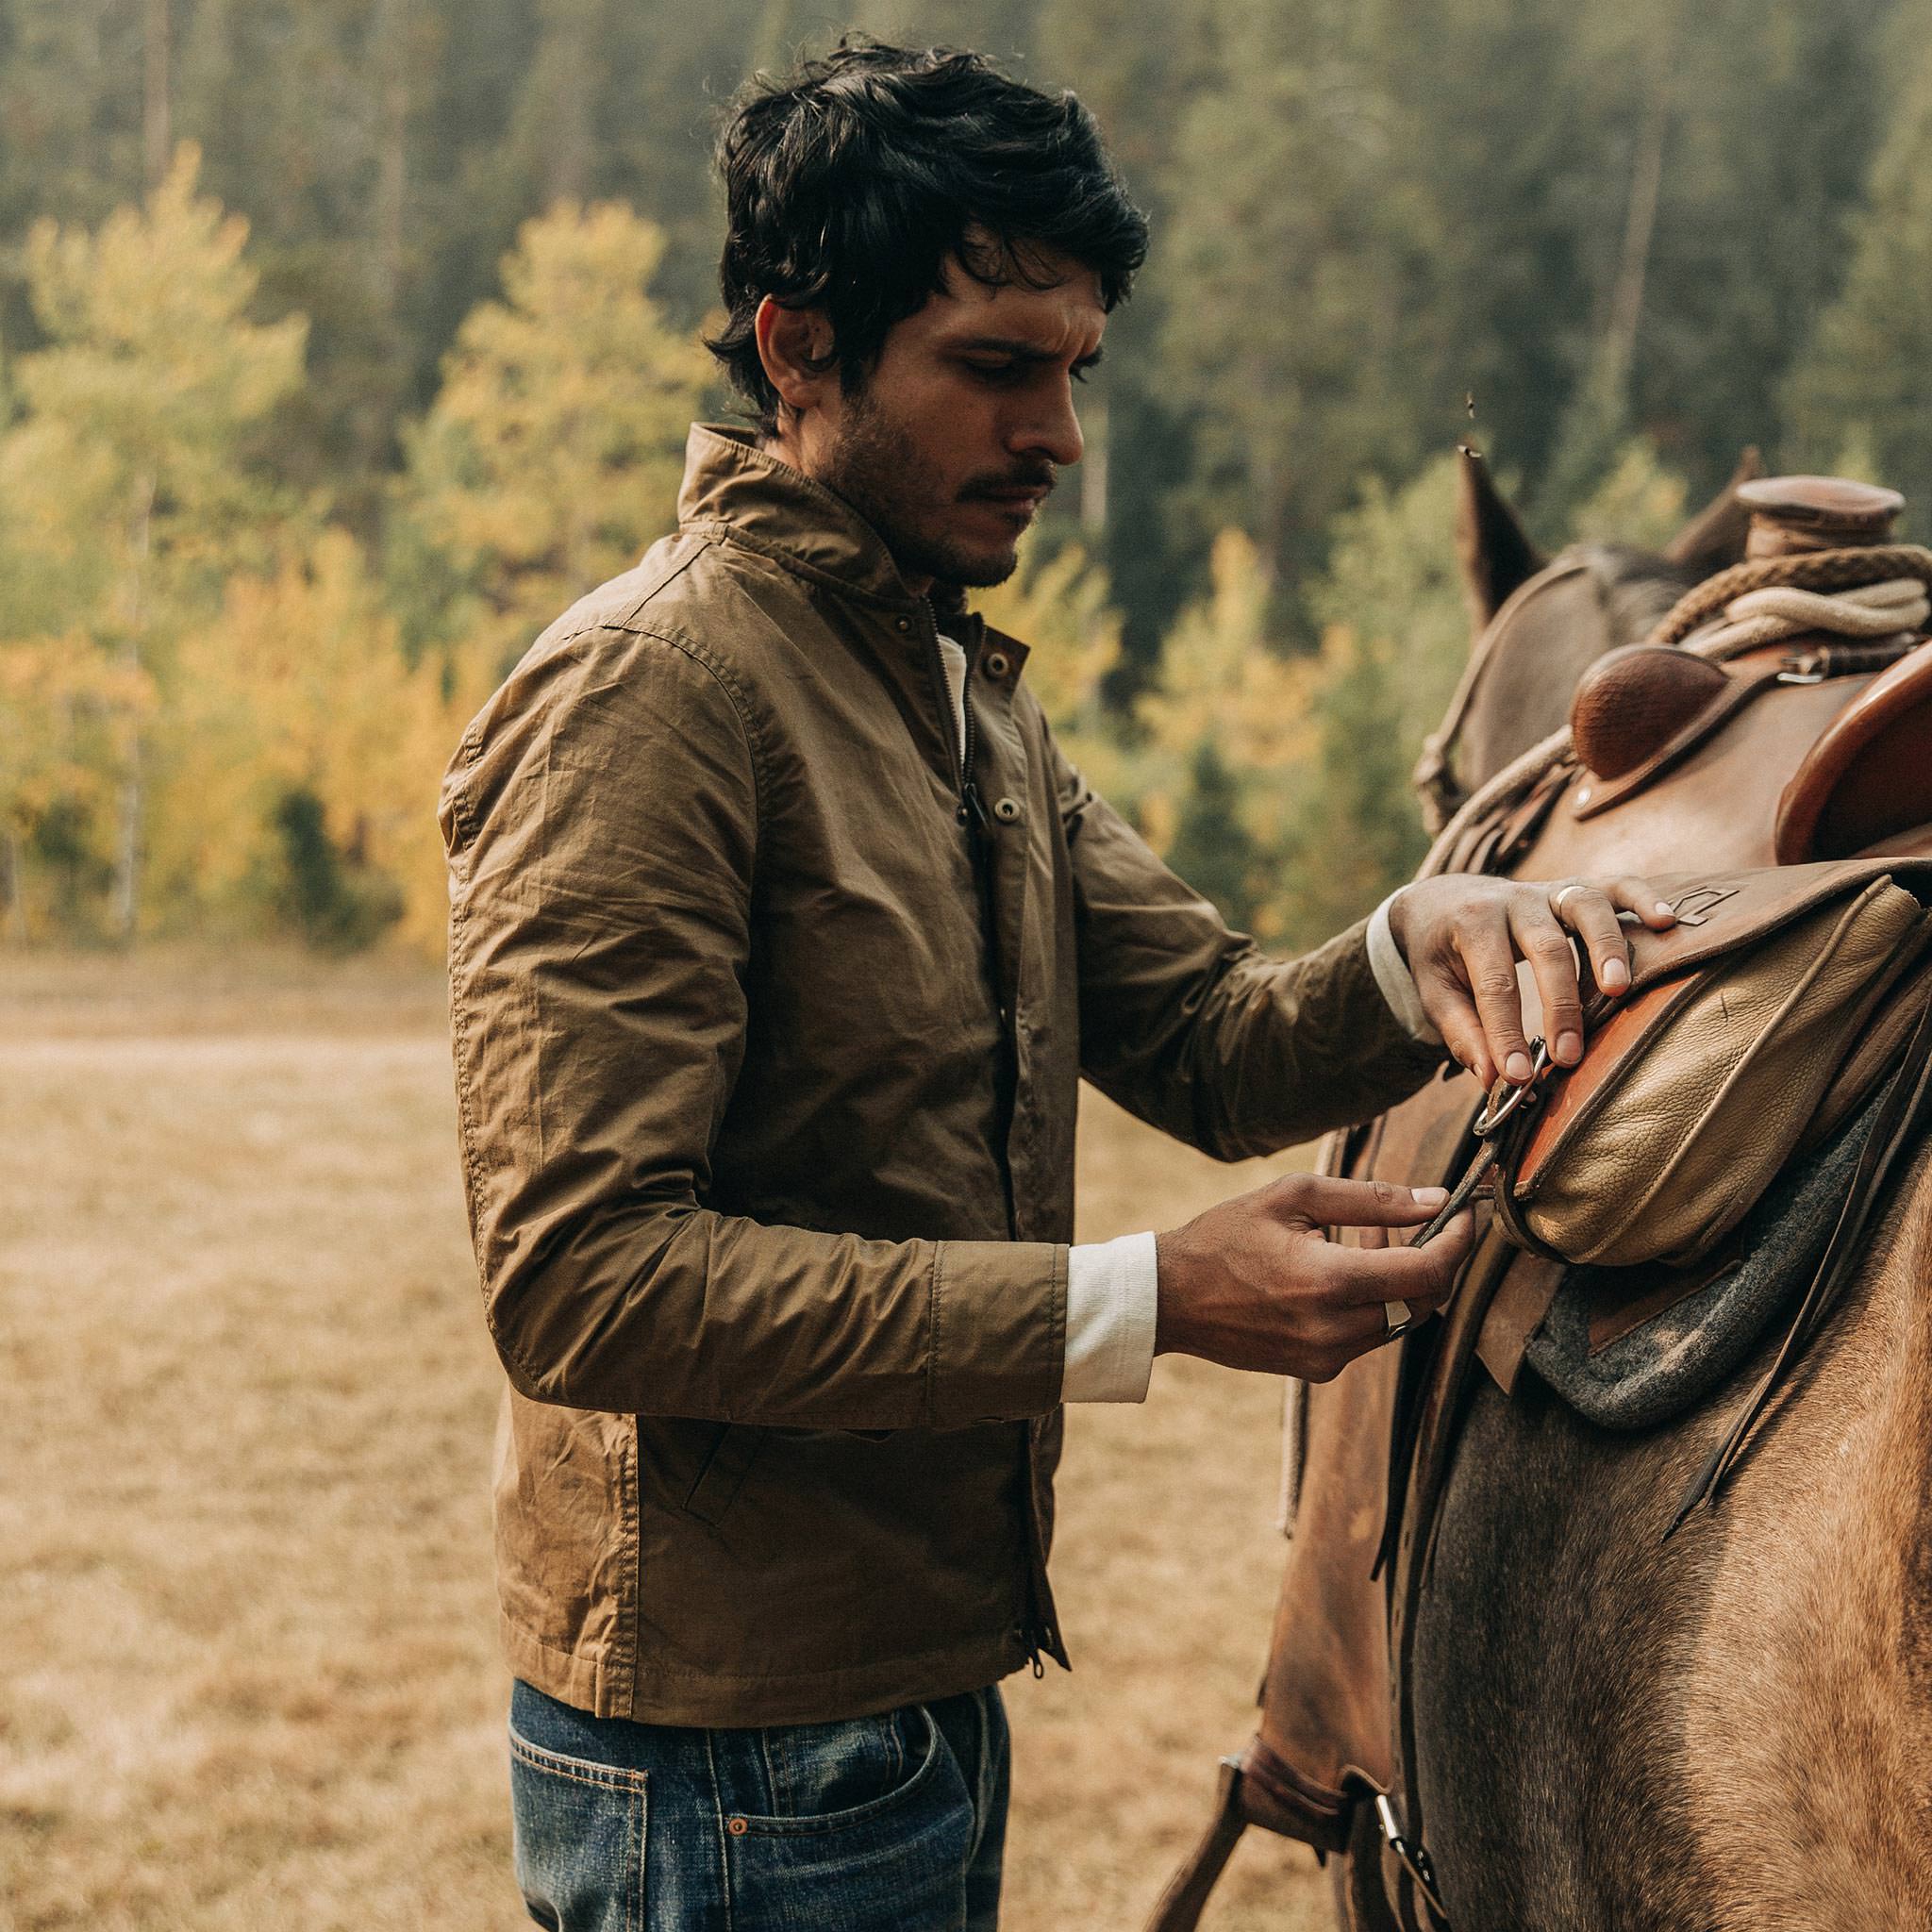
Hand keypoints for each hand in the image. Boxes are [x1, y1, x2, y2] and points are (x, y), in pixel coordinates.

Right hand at [1153, 1173, 1474, 1380]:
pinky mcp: (1316, 1369)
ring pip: (1400, 1321)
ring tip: (1370, 1238)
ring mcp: (1326, 1357)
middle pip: (1424, 1301)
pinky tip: (1345, 1270)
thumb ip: (1370, 1199)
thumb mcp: (1293, 1196)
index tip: (1464, 1213)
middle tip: (1424, 1221)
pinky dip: (1374, 1302)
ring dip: (1402, 1280)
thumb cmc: (1225, 1237)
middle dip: (1436, 1260)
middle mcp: (1334, 1329)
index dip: (1459, 1241)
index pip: (1429, 1271)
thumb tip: (1435, 1198)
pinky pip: (1370, 1337)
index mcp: (1329, 1280)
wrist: (1169, 1298)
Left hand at [1387, 874, 1678, 1086]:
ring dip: (1606, 948)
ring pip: (1586, 907)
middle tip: (1568, 1056)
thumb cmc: (1440, 952)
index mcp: (1471, 923)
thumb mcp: (1435, 990)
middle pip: (1546, 947)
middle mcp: (1514, 900)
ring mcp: (1550, 890)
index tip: (1518, 1077)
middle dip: (1560, 1005)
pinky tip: (1665, 923)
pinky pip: (1617, 884)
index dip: (1506, 1032)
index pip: (1494, 983)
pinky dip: (1643, 898)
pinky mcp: (1578, 886)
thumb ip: (1462, 1032)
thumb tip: (1493, 1079)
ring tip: (1618, 991)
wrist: (1442, 898)